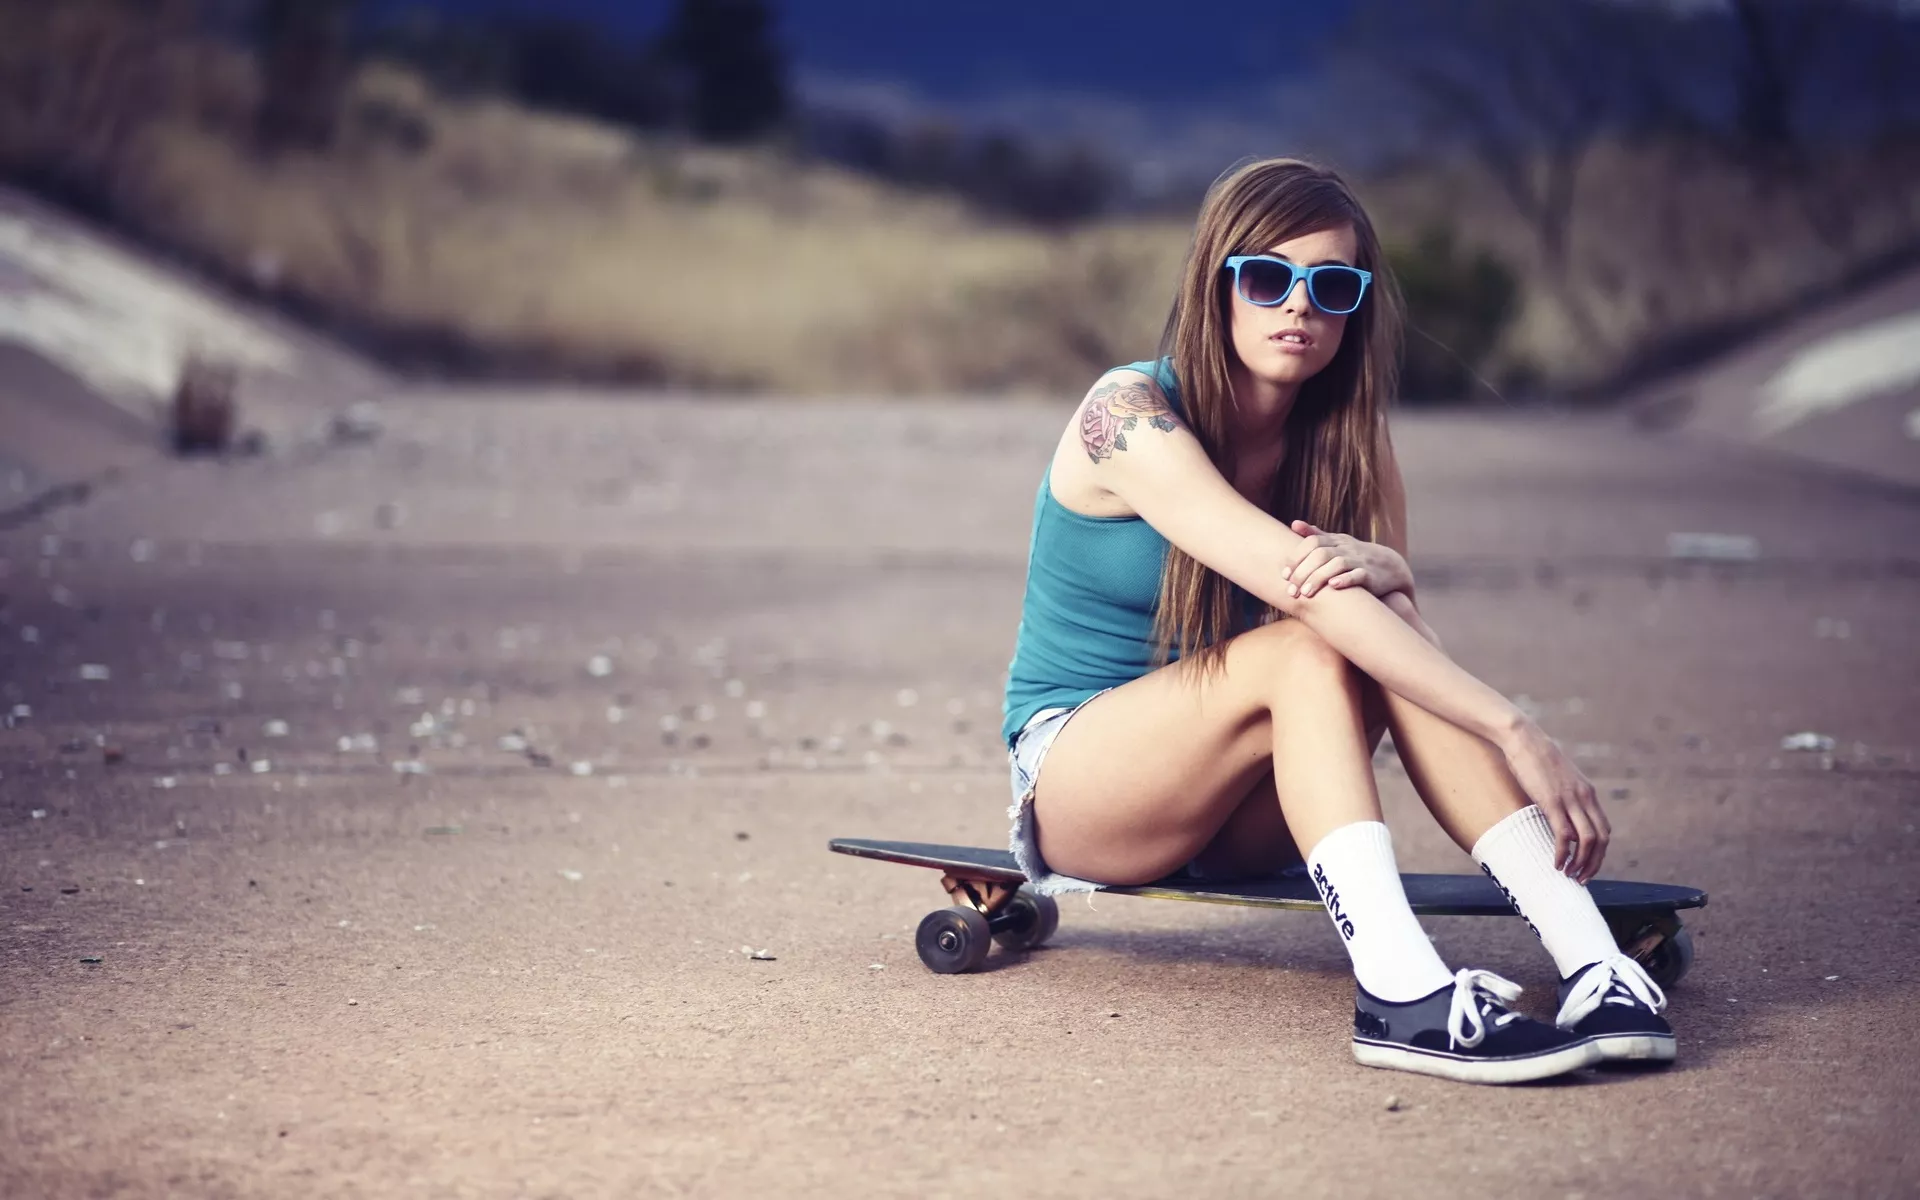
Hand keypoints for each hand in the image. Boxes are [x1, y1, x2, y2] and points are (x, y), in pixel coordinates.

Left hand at [1284, 520, 1410, 598]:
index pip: (1312, 543)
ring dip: (1319, 578)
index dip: (1297, 557)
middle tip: (1291, 590)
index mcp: (1336, 541)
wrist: (1391, 567)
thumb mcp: (1337, 543)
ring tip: (1305, 593)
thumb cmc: (1355, 556)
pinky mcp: (1371, 575)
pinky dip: (1345, 580)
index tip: (1284, 575)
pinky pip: (1358, 575)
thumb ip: (1315, 535)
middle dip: (1303, 572)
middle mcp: (1346, 549)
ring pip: (1337, 565)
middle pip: (1321, 555)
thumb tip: (1294, 523)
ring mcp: (1359, 561)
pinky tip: (1333, 586)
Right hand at [1496, 721, 1610, 881]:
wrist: (1524, 738)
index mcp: (1588, 794)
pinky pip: (1564, 835)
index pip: (1604, 830)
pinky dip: (1563, 853)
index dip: (1599, 853)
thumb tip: (1559, 814)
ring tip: (1569, 874)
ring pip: (1587, 840)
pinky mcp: (1552, 802)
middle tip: (1581, 878)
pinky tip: (1556, 863)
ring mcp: (1570, 800)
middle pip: (1601, 839)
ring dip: (1581, 862)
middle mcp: (1585, 798)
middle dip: (1594, 863)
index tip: (1587, 865)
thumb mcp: (1558, 779)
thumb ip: (1565, 797)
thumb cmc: (1535, 758)